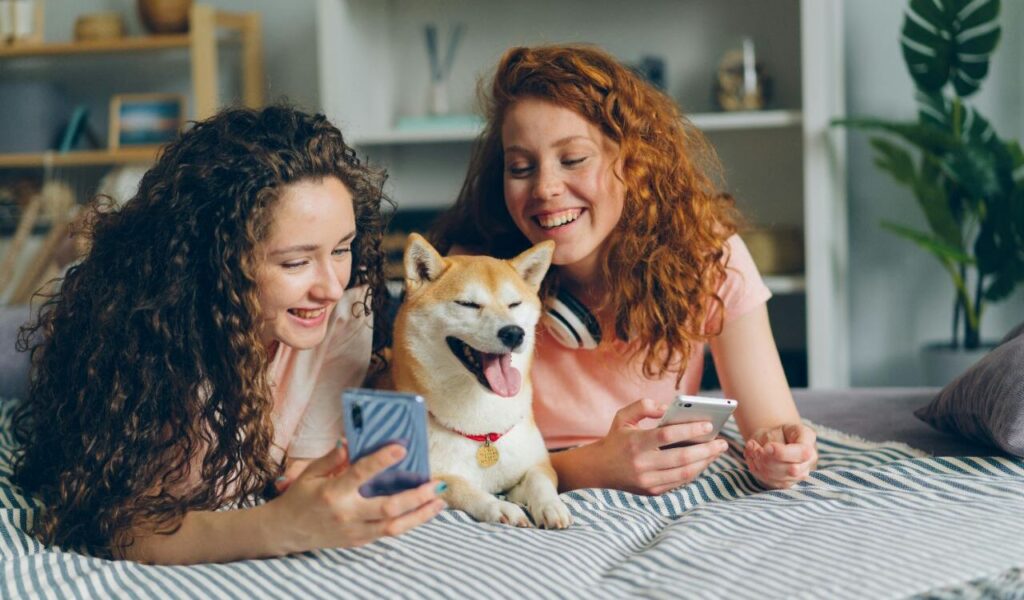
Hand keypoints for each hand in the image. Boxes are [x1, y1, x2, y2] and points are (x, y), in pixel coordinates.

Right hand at [267, 443, 445, 555]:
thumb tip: (349, 440)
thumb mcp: (309, 473)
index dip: (382, 460)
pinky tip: (423, 512)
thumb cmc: (299, 497)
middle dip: (417, 497)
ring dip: (421, 515)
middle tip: (437, 485)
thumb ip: (331, 458)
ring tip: (440, 502)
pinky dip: (408, 523)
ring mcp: (354, 531)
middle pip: (388, 508)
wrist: (285, 531)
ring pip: (394, 527)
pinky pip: (388, 533)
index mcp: (333, 492)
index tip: (402, 448)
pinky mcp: (358, 541)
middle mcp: (346, 514)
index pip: (361, 474)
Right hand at [584, 398, 729, 494]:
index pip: (668, 435)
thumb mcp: (623, 416)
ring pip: (685, 473)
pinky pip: (680, 482)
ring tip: (716, 451)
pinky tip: (703, 461)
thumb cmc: (616, 439)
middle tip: (722, 442)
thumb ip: (643, 406)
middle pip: (682, 457)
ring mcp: (647, 480)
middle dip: (706, 450)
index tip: (709, 425)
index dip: (690, 430)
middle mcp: (642, 464)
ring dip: (705, 462)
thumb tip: (668, 409)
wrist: (599, 469)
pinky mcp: (652, 491)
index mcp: (635, 442)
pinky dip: (694, 471)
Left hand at [743, 423, 816, 488]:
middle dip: (767, 459)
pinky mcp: (786, 483)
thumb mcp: (776, 428)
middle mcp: (809, 461)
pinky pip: (769, 481)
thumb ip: (774, 439)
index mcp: (808, 440)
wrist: (775, 440)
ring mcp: (799, 475)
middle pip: (791, 469)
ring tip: (751, 448)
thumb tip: (768, 450)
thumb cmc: (777, 432)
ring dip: (758, 463)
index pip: (803, 453)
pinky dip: (756, 468)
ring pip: (778, 477)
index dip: (783, 453)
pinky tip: (752, 457)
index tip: (767, 447)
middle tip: (753, 445)